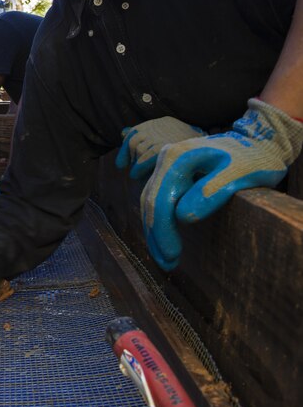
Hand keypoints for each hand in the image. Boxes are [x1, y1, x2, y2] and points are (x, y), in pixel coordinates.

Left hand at [116, 117, 203, 179]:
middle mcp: (161, 126)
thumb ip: (146, 135)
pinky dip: (138, 167)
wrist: (215, 151)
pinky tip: (137, 175)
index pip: (135, 132)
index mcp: (163, 122)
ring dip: (136, 163)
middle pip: (135, 141)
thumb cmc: (193, 150)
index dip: (126, 148)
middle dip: (132, 157)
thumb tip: (123, 132)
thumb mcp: (170, 137)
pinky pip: (145, 157)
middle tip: (134, 171)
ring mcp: (162, 136)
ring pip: (138, 149)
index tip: (121, 163)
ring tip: (137, 175)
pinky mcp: (163, 148)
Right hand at [142, 99, 302, 269]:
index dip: (163, 230)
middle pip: (150, 202)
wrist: (257, 142)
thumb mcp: (238, 175)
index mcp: (176, 159)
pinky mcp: (172, 174)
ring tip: (165, 259)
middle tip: (167, 264)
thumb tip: (183, 217)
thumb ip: (211, 193)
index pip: (160, 200)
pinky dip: (160, 221)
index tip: (172, 255)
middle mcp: (164, 159)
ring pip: (150, 202)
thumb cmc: (252, 159)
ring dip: (155, 232)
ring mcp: (166, 165)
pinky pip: (158, 199)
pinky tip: (165, 238)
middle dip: (156, 236)